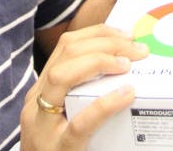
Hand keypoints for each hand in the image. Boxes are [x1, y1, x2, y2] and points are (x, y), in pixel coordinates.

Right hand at [20, 25, 148, 149]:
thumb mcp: (61, 117)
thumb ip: (80, 96)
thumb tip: (123, 71)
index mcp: (40, 92)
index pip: (66, 47)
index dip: (98, 33)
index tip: (126, 34)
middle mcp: (36, 104)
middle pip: (66, 55)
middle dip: (104, 43)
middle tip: (136, 49)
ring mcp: (44, 127)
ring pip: (62, 78)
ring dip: (99, 63)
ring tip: (127, 65)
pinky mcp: (58, 149)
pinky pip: (81, 123)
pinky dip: (106, 104)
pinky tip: (127, 95)